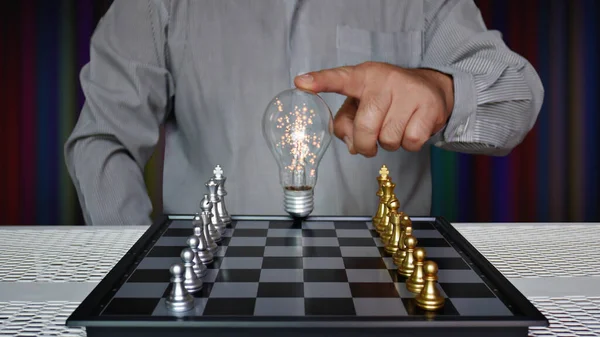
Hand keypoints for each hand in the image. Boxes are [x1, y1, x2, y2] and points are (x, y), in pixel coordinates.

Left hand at [294, 62, 453, 156]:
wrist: (431, 88)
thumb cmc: (387, 98)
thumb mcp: (362, 102)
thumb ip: (346, 122)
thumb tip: (352, 145)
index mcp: (363, 76)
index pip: (340, 79)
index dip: (320, 82)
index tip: (301, 83)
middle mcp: (385, 80)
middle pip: (365, 128)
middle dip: (365, 144)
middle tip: (370, 142)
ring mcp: (409, 92)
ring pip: (388, 139)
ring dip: (389, 143)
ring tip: (395, 127)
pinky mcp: (428, 107)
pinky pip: (410, 142)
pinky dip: (408, 144)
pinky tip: (410, 128)